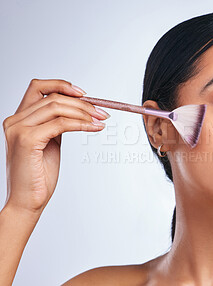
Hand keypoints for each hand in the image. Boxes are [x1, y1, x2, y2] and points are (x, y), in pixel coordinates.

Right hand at [2, 79, 109, 213]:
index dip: (62, 85)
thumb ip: (56, 124)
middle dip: (82, 103)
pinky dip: (81, 124)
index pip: (38, 87)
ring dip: (84, 112)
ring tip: (101, 119)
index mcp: (19, 119)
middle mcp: (15, 120)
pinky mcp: (27, 140)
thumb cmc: (39, 175)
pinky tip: (94, 127)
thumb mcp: (49, 142)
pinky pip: (61, 124)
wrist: (27, 201)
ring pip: (57, 107)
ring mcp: (19, 129)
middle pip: (53, 97)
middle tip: (101, 112)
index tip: (84, 94)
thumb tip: (77, 111)